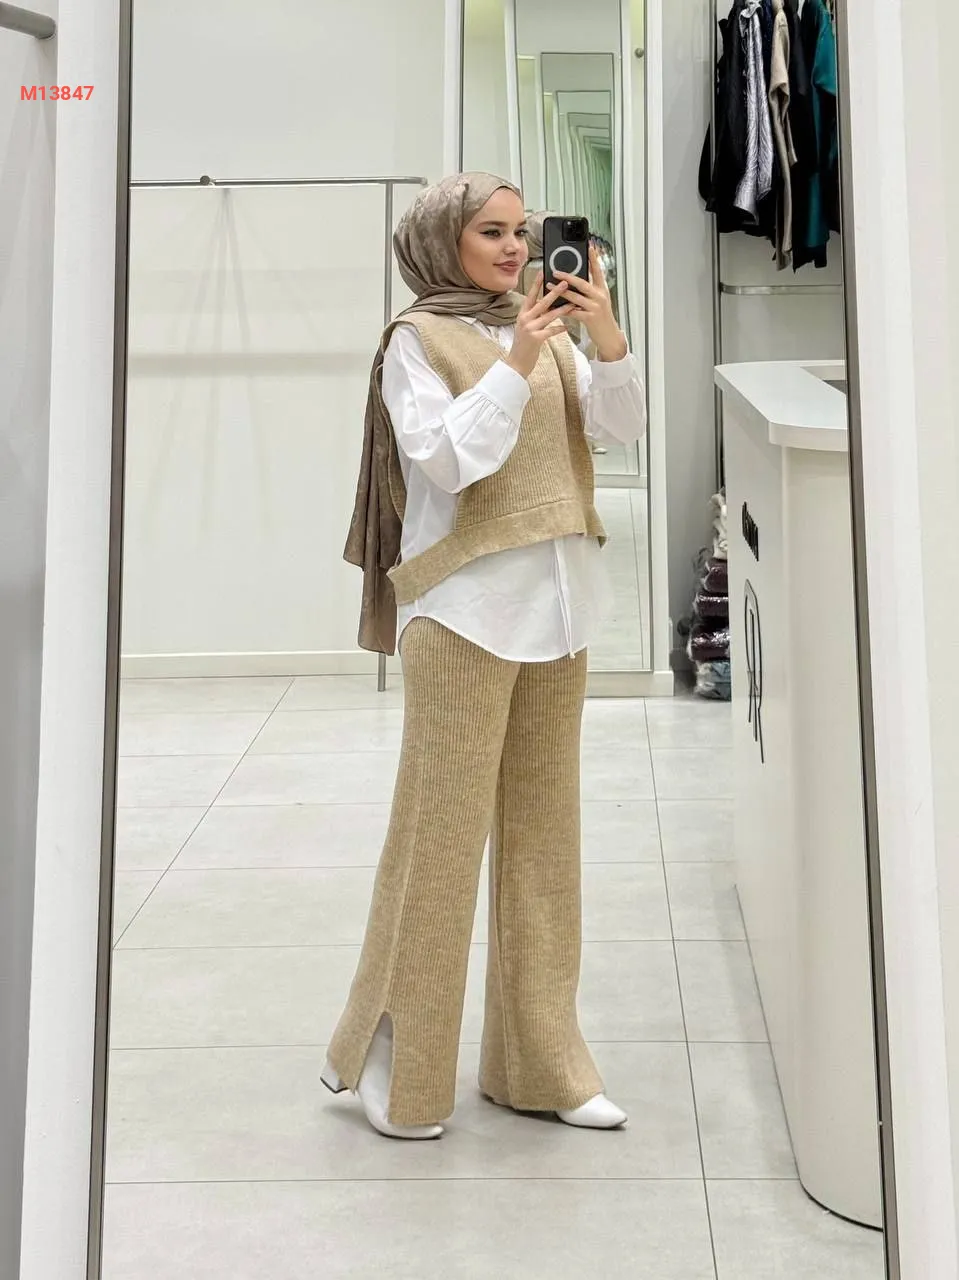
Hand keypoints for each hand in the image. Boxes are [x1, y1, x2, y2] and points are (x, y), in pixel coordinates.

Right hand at [505, 271, 575, 379]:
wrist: (517, 363)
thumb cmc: (524, 344)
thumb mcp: (526, 327)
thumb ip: (535, 316)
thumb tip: (548, 305)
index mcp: (522, 314)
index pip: (530, 295)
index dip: (536, 284)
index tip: (543, 272)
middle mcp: (524, 319)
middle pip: (541, 302)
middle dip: (554, 292)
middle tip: (565, 283)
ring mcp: (529, 328)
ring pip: (548, 315)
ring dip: (561, 309)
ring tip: (572, 303)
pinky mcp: (535, 339)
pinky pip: (550, 331)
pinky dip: (559, 329)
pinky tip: (567, 327)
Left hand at [548, 244, 627, 360]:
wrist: (608, 336)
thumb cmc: (601, 317)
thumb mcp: (599, 300)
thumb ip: (590, 290)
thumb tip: (575, 280)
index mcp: (602, 289)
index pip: (598, 271)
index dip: (593, 258)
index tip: (589, 247)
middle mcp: (600, 296)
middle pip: (582, 283)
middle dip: (568, 276)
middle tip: (555, 271)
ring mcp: (595, 307)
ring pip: (575, 297)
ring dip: (560, 292)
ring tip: (549, 286)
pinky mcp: (589, 318)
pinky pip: (573, 311)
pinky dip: (562, 308)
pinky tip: (553, 306)